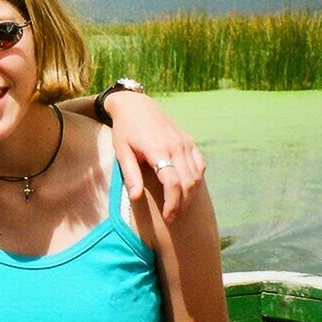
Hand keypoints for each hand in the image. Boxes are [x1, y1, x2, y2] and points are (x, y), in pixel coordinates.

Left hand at [105, 93, 205, 220]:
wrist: (136, 105)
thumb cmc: (125, 130)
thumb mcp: (122, 151)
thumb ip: (130, 175)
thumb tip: (136, 198)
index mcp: (158, 149)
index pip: (173, 183)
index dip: (173, 203)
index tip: (168, 217)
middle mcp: (176, 146)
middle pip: (188, 182)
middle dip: (182, 204)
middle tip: (172, 217)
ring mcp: (185, 143)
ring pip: (197, 175)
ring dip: (191, 194)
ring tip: (179, 206)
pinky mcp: (189, 141)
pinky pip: (200, 164)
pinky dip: (197, 179)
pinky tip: (188, 189)